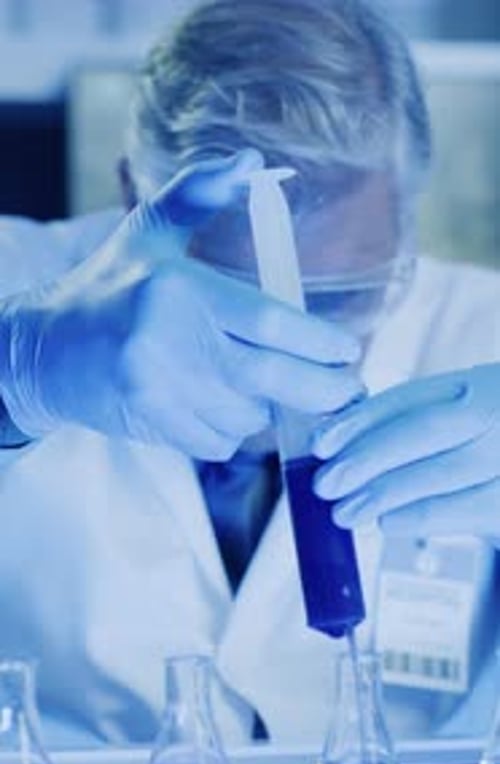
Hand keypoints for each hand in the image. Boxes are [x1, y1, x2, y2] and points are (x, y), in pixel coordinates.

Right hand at [0, 151, 362, 458]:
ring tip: (256, 384)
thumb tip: (252, 160)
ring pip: (248, 415)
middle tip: (350, 389)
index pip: (269, 321)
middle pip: (272, 379)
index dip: (320, 342)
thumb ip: (201, 193)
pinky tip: (218, 404)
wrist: (46, 350)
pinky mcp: (152, 425)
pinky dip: (232, 430)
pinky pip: (221, 442)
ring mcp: (159, 390)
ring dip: (267, 407)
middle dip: (324, 390)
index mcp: (178, 289)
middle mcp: (168, 342)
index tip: (349, 350)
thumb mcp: (150, 230)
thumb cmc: (109, 286)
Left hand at [312, 363, 499, 539]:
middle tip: (325, 484)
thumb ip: (420, 424)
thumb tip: (342, 444)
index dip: (360, 420)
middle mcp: (499, 409)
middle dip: (366, 457)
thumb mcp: (470, 420)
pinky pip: (466, 509)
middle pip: (422, 430)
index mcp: (482, 383)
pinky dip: (421, 517)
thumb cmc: (492, 447)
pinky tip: (389, 523)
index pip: (411, 398)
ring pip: (440, 472)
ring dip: (385, 494)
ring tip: (346, 512)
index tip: (319, 443)